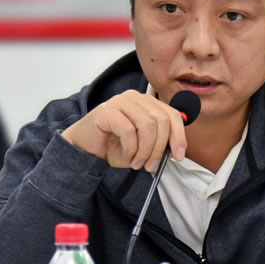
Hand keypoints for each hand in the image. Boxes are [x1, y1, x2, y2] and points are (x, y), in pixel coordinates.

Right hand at [61, 90, 186, 171]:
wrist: (85, 148)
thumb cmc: (114, 146)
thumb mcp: (143, 147)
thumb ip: (160, 144)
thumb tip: (176, 150)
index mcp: (147, 103)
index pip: (172, 115)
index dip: (179, 136)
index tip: (179, 156)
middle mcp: (136, 98)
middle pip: (161, 121)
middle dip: (159, 148)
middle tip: (152, 166)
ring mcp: (120, 101)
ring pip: (147, 126)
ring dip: (145, 151)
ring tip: (138, 163)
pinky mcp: (106, 111)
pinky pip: (128, 131)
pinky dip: (131, 149)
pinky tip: (127, 156)